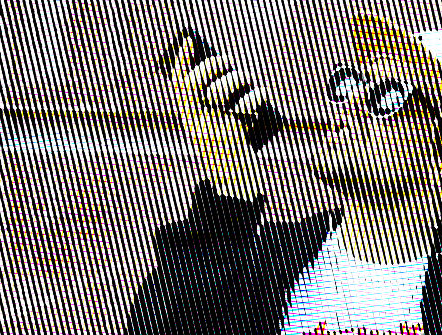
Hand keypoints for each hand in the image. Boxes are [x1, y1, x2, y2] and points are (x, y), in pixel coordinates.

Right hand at [169, 37, 268, 198]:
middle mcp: (197, 123)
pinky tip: (261, 94)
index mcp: (190, 120)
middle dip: (214, 65)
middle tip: (227, 62)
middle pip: (199, 82)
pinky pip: (247, 104)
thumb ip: (216, 107)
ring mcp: (214, 128)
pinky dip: (256, 95)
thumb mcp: (217, 129)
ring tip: (247, 81)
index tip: (190, 41)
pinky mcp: (236, 134)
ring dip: (238, 77)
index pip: (180, 86)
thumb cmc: (228, 154)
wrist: (236, 185)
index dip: (183, 62)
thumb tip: (228, 77)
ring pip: (223, 89)